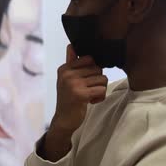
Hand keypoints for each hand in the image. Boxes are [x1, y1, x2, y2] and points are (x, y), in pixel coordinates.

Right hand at [43, 45, 106, 161]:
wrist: (63, 120)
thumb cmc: (68, 98)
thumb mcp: (66, 79)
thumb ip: (70, 62)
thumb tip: (71, 45)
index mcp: (64, 69)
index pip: (89, 59)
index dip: (93, 69)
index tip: (85, 79)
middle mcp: (67, 74)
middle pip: (98, 69)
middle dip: (97, 81)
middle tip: (88, 90)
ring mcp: (73, 84)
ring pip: (102, 79)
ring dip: (100, 89)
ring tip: (90, 96)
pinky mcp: (81, 95)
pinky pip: (102, 89)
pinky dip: (100, 97)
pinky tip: (91, 102)